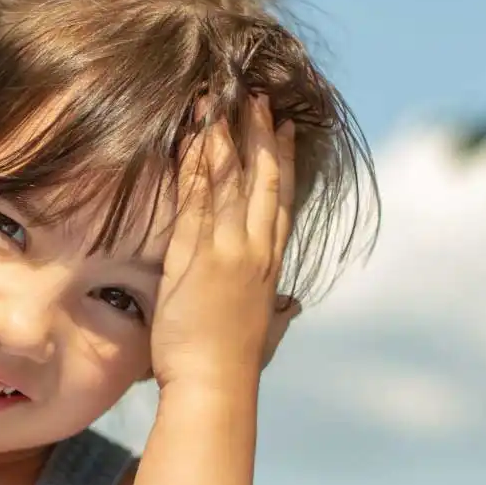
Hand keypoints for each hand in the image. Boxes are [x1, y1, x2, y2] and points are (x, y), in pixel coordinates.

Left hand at [151, 93, 295, 389]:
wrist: (214, 386)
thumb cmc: (230, 366)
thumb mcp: (262, 331)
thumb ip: (276, 312)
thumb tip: (290, 306)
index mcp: (268, 265)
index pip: (279, 201)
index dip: (285, 161)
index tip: (287, 128)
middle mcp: (253, 250)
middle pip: (263, 179)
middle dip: (262, 134)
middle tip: (259, 97)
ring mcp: (226, 250)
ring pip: (230, 180)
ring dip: (227, 136)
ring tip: (223, 101)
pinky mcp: (195, 255)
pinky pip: (196, 199)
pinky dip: (197, 166)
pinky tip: (195, 137)